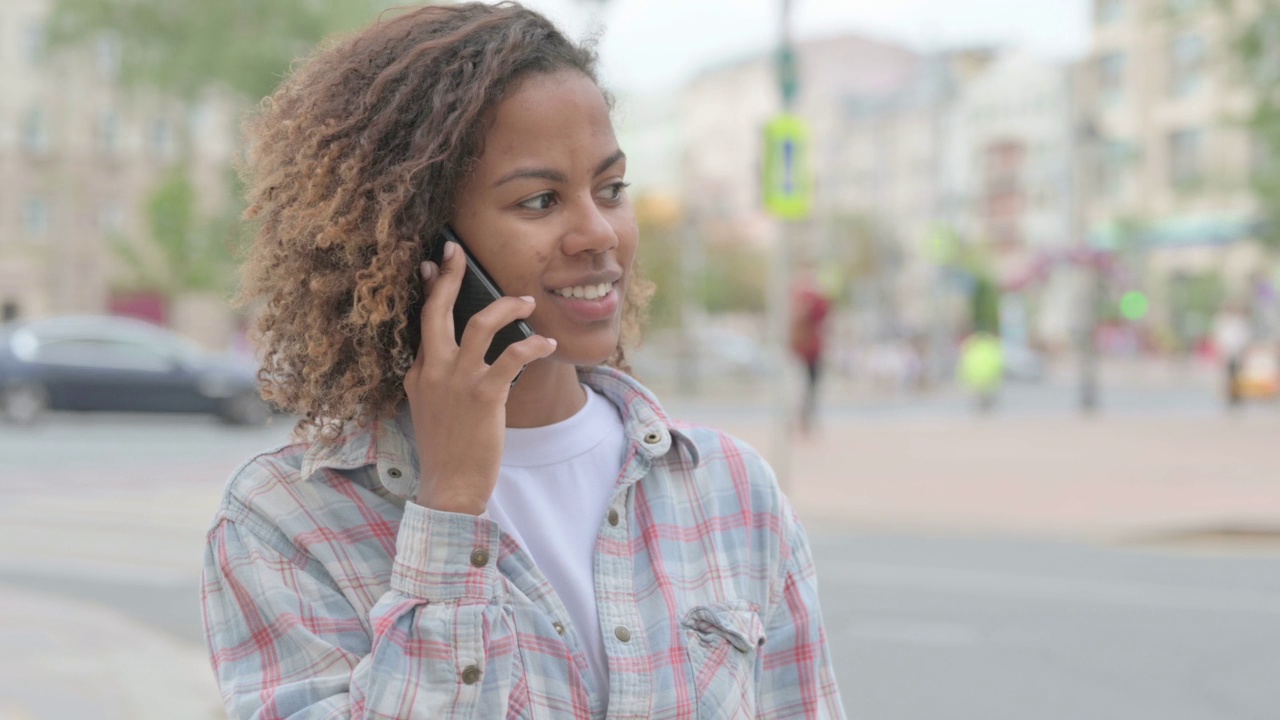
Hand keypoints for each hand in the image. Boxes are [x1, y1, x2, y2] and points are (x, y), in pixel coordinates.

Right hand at [404, 240, 557, 514]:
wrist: (450, 486)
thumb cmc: (446, 450)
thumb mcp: (428, 408)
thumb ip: (433, 377)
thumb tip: (444, 353)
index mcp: (419, 372)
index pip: (423, 320)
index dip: (431, 290)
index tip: (435, 266)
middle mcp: (434, 371)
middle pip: (438, 310)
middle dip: (449, 277)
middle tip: (457, 252)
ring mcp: (458, 381)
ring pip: (479, 324)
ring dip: (506, 306)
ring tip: (527, 302)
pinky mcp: (485, 395)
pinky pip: (512, 357)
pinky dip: (533, 345)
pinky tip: (548, 342)